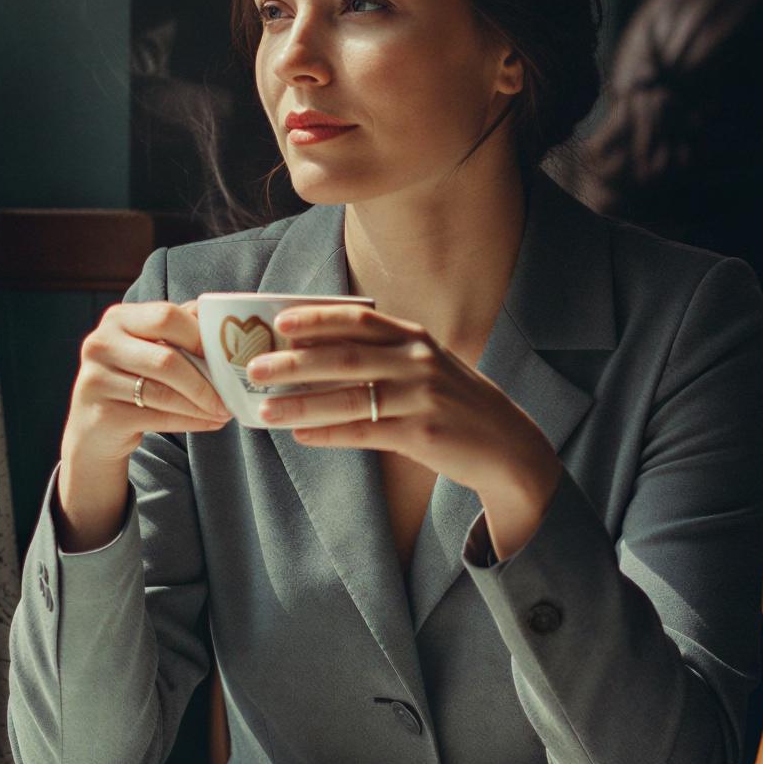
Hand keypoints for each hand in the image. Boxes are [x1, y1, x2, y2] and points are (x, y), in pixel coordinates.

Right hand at [58, 299, 230, 546]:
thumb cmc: (134, 378)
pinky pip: (157, 417)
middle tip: (232, 390)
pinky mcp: (102, 415)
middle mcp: (101, 344)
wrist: (95, 426)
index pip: (166, 315)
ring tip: (226, 410)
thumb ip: (181, 329)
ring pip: (163, 392)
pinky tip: (211, 423)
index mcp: (118, 318)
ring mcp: (96, 380)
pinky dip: (191, 421)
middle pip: (166, 357)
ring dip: (202, 404)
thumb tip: (229, 324)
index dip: (202, 335)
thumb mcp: (149, 346)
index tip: (229, 354)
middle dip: (205, 377)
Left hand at [249, 304, 560, 554]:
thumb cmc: (454, 403)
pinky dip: (329, 434)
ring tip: (265, 410)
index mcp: (415, 338)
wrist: (507, 446)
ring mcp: (422, 398)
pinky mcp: (423, 434)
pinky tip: (301, 436)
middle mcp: (418, 362)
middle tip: (255, 367)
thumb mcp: (425, 366)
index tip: (278, 321)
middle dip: (295, 361)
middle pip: (346, 357)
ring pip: (349, 398)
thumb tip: (313, 352)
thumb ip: (383, 354)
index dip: (317, 317)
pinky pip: (364, 433)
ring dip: (302, 403)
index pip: (359, 319)